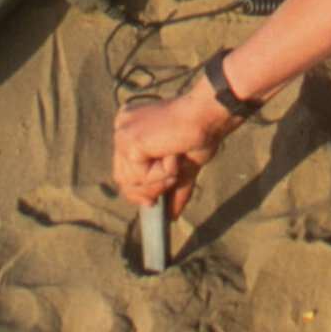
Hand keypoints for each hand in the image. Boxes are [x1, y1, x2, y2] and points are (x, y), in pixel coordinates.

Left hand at [113, 81, 231, 224]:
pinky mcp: (129, 139)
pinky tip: (173, 153)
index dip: (138, 188)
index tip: (152, 203)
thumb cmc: (198, 134)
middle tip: (171, 178)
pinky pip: (141, 176)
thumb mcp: (182, 167)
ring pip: (131, 180)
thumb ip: (171, 186)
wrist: (208, 115)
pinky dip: (163, 173)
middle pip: (122, 177)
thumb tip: (171, 216)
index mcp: (131, 127)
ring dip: (159, 180)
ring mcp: (123, 131)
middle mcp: (122, 125)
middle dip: (147, 189)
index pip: (123, 168)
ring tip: (176, 159)